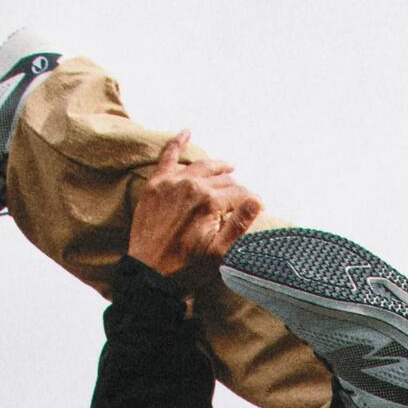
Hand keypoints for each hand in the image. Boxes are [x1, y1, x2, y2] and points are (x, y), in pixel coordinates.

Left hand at [127, 132, 261, 284]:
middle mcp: (191, 186)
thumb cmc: (186, 269)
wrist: (149, 276)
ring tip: (228, 167)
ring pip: (201, 166)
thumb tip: (256, 201)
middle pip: (221, 179)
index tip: (259, 207)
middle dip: (235, 187)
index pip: (238, 193)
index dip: (251, 201)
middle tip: (243, 196)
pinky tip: (186, 132)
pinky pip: (167, 156)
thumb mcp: (219, 254)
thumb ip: (239, 224)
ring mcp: (171, 183)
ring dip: (216, 166)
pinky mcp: (155, 185)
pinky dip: (177, 143)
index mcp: (209, 202)